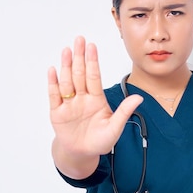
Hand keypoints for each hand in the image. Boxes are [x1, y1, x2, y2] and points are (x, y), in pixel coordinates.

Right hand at [48, 36, 142, 175]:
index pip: (94, 76)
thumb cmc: (100, 140)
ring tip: (67, 51)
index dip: (93, 61)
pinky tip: (53, 70)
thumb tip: (139, 98)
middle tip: (79, 39)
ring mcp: (69, 104)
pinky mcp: (57, 112)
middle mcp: (82, 98)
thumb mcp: (115, 127)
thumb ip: (124, 111)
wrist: (82, 153)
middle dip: (80, 57)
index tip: (92, 46)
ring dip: (67, 66)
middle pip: (80, 74)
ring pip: (67, 81)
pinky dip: (53, 83)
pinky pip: (54, 96)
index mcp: (96, 99)